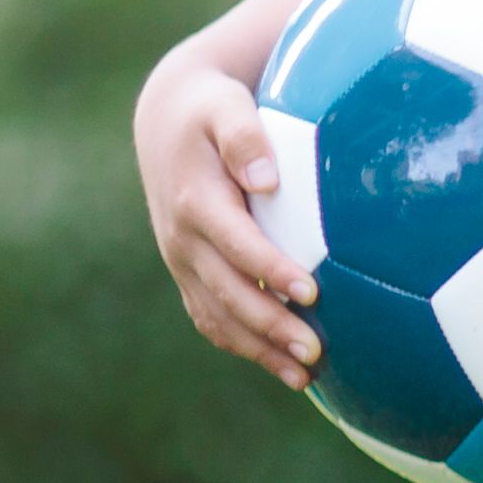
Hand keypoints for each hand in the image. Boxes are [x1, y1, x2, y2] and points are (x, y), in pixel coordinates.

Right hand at [138, 50, 320, 387]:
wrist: (165, 121)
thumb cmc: (212, 109)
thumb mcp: (226, 105)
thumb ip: (245, 135)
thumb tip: (268, 178)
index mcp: (196, 201)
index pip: (237, 244)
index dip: (271, 270)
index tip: (311, 292)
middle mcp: (183, 240)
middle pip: (228, 293)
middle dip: (271, 327)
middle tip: (316, 352)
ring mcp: (182, 262)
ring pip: (218, 317)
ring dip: (260, 350)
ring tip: (305, 377)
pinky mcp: (188, 274)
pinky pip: (212, 319)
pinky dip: (244, 346)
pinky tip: (283, 368)